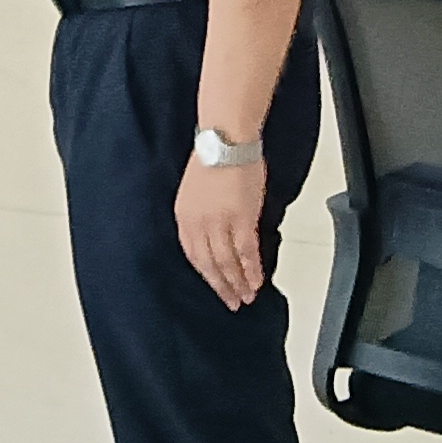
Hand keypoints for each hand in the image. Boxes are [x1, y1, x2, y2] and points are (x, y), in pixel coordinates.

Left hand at [177, 155, 268, 308]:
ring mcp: (219, 223)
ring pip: (228, 263)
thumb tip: (216, 236)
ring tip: (247, 297)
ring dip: (238, 283)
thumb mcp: (195, 191)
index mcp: (184, 217)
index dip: (206, 275)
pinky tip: (257, 281)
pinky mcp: (241, 219)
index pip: (193, 255)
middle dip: (221, 287)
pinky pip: (246, 253)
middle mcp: (198, 224)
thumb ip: (202, 216)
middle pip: (209, 265)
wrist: (226, 139)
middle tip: (231, 303)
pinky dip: (252, 270)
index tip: (216, 287)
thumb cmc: (214, 157)